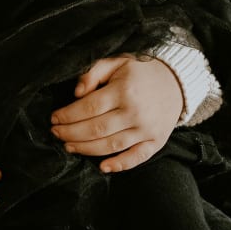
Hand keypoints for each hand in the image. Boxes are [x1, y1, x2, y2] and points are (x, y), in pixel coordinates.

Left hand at [50, 54, 181, 173]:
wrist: (176, 82)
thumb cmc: (139, 72)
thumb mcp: (116, 62)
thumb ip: (93, 73)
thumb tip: (76, 93)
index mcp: (124, 91)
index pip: (88, 107)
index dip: (67, 115)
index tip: (54, 118)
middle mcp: (135, 112)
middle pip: (96, 129)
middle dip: (71, 133)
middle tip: (56, 133)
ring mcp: (147, 129)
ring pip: (111, 145)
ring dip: (86, 149)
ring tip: (68, 146)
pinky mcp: (156, 142)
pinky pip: (137, 158)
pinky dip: (119, 165)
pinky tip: (102, 167)